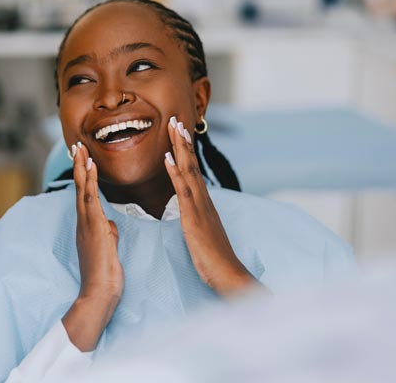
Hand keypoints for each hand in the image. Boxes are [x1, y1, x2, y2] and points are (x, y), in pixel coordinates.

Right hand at [62, 142, 123, 350]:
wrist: (98, 293)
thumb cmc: (105, 275)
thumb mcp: (108, 248)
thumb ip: (108, 233)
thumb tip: (110, 225)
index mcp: (87, 226)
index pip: (85, 196)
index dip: (83, 177)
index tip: (83, 159)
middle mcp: (83, 222)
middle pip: (79, 188)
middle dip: (78, 166)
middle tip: (76, 146)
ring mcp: (86, 224)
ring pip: (82, 189)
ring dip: (81, 168)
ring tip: (81, 149)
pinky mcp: (93, 227)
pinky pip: (90, 199)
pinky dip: (89, 181)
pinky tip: (90, 166)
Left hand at [164, 116, 256, 295]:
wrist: (229, 276)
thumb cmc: (215, 260)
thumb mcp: (202, 235)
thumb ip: (197, 220)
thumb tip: (190, 212)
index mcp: (203, 204)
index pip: (193, 172)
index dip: (185, 152)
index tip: (179, 133)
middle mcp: (203, 200)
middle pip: (192, 164)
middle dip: (183, 141)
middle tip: (175, 119)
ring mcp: (200, 207)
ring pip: (188, 170)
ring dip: (180, 148)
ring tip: (173, 127)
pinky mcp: (194, 218)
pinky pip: (183, 190)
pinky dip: (175, 172)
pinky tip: (167, 158)